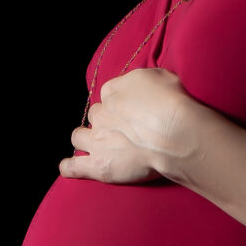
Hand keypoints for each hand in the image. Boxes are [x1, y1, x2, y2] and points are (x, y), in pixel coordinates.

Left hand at [59, 65, 195, 183]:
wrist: (175, 133)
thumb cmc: (173, 104)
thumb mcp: (161, 77)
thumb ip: (145, 81)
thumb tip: (144, 88)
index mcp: (113, 91)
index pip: (108, 96)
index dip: (119, 105)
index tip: (131, 112)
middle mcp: (102, 114)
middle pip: (94, 116)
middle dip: (103, 122)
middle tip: (120, 132)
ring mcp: (97, 140)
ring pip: (78, 137)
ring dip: (84, 140)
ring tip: (95, 148)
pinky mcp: (98, 164)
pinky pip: (74, 167)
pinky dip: (69, 167)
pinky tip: (69, 168)